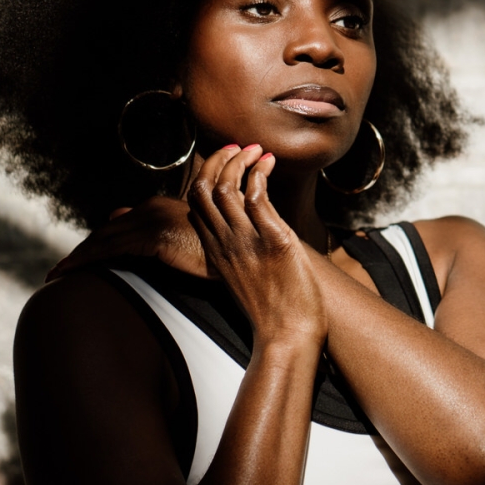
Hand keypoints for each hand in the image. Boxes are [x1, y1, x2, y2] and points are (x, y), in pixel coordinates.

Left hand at [47, 195, 206, 281]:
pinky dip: (87, 260)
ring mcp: (153, 221)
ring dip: (77, 258)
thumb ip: (155, 227)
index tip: (77, 259)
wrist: (242, 256)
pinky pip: (112, 249)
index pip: (117, 226)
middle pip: (106, 232)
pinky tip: (72, 272)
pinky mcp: (156, 236)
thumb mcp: (187, 237)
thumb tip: (117, 215)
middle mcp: (153, 209)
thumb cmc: (219, 252)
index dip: (95, 242)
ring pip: (104, 240)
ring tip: (58, 275)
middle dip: (81, 252)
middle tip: (59, 271)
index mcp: (159, 208)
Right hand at [186, 144, 325, 349]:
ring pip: (227, 189)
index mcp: (215, 252)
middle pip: (203, 190)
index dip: (206, 175)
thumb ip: (239, 254)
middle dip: (218, 160)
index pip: (196, 204)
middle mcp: (225, 245)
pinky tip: (269, 165)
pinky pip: (256, 199)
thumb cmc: (274, 311)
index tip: (222, 160)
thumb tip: (250, 233)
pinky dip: (260, 175)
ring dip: (241, 162)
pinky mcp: (273, 243)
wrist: (288, 337)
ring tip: (257, 151)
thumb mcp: (244, 278)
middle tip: (237, 147)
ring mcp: (247, 243)